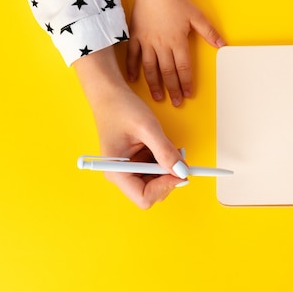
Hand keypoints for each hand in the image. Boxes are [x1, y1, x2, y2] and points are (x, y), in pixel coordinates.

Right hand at [75, 47, 188, 208]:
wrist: (110, 94)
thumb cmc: (121, 108)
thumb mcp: (147, 128)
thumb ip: (165, 151)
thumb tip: (182, 171)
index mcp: (116, 172)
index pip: (144, 197)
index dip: (165, 187)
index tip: (179, 170)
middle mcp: (121, 175)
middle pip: (152, 193)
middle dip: (168, 177)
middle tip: (177, 155)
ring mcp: (129, 170)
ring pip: (157, 182)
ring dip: (168, 167)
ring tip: (166, 144)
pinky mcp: (136, 163)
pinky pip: (156, 169)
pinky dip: (164, 159)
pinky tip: (161, 143)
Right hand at [126, 0, 224, 105]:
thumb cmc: (176, 2)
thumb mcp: (197, 16)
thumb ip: (209, 33)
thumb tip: (222, 45)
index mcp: (178, 42)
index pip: (183, 68)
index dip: (186, 83)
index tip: (188, 94)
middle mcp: (162, 45)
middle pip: (168, 72)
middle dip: (173, 89)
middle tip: (176, 103)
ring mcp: (147, 42)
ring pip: (151, 68)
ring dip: (155, 84)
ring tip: (158, 97)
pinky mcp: (136, 37)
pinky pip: (133, 56)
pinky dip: (133, 68)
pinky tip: (133, 80)